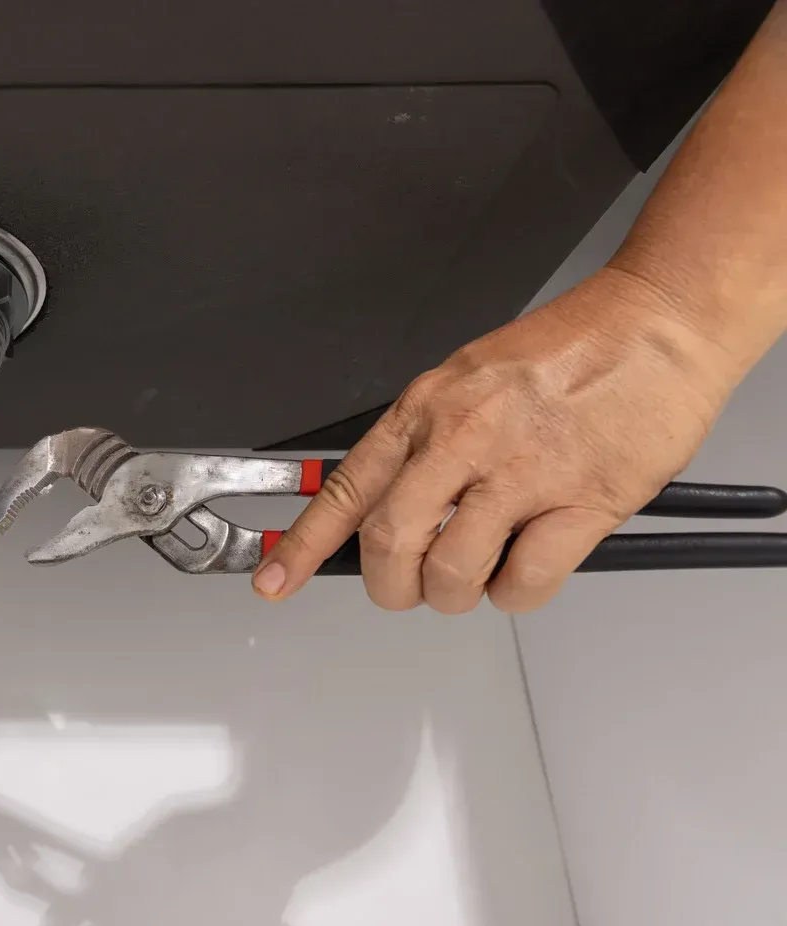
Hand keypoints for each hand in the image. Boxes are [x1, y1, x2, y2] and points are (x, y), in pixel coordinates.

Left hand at [253, 267, 742, 613]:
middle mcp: (463, 438)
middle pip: (390, 543)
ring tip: (480, 572)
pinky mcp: (582, 502)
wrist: (659, 322)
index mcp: (426, 408)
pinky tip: (528, 568)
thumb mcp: (469, 378)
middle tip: (408, 590)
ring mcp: (522, 472)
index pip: (345, 488)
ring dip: (457, 593)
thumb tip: (391, 508)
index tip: (274, 581)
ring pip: (452, 572)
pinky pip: (524, 582)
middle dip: (390, 586)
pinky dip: (516, 595)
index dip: (304, 545)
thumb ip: (425, 442)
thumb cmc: (571, 349)